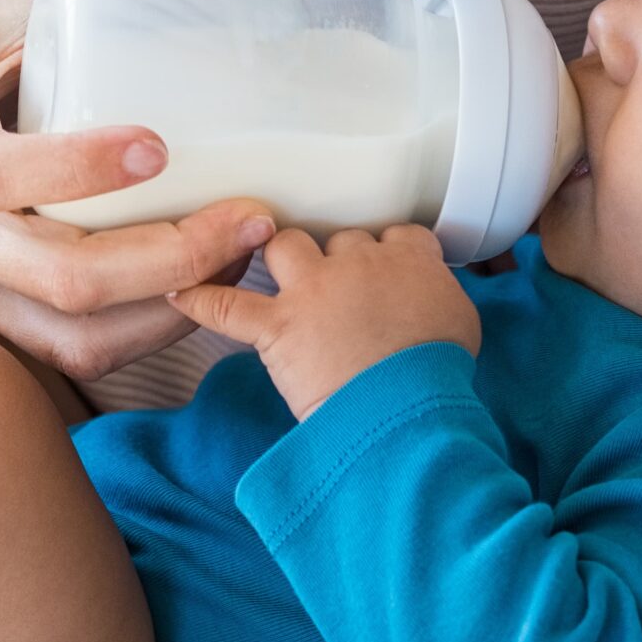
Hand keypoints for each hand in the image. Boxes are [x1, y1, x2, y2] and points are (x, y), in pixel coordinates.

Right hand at [0, 0, 279, 380]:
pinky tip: (199, 285)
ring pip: (76, 331)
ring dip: (174, 306)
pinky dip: (148, 330)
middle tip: (252, 218)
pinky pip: (73, 349)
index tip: (159, 147)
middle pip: (61, 276)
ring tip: (240, 256)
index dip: (78, 169)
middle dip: (173, 258)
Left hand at [169, 226, 479, 417]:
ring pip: (285, 245)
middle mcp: (358, 262)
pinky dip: (201, 300)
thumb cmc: (439, 374)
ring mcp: (314, 290)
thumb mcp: (461, 324)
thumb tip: (429, 304)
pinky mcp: (278, 326)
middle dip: (335, 259)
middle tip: (337, 290)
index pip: (395, 234)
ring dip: (280, 256)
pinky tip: (180, 294)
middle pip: (339, 238)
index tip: (384, 270)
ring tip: (276, 272)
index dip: (385, 252)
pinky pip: (225, 306)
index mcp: (409, 258)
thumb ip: (439, 297)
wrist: (407, 407)